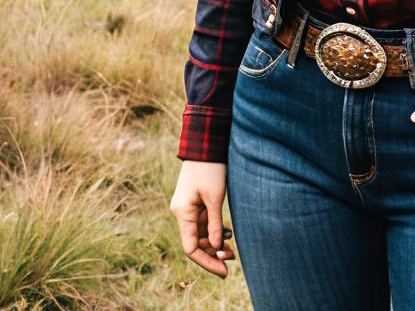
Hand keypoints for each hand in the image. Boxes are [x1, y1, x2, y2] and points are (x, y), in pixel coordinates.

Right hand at [170, 161, 235, 277]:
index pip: (191, 248)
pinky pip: (202, 222)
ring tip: (232, 249)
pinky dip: (213, 230)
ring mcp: (187, 207)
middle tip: (233, 258)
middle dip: (212, 253)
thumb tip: (215, 247)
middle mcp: (181, 212)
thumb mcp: (215, 197)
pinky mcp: (194, 201)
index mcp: (182, 213)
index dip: (207, 261)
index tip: (224, 270)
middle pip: (195, 242)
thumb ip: (214, 223)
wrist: (206, 144)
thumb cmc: (210, 168)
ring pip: (199, 233)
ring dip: (214, 243)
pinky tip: (227, 235)